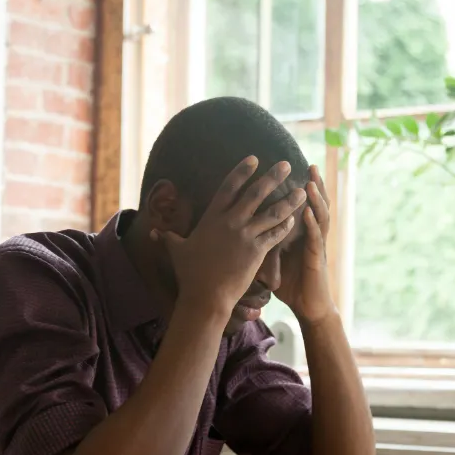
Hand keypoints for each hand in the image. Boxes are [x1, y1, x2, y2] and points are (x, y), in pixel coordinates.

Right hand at [152, 157, 306, 320]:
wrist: (205, 296)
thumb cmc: (190, 274)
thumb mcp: (176, 251)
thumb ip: (166, 237)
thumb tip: (151, 231)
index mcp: (212, 218)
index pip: (229, 187)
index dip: (242, 171)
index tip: (254, 158)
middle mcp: (230, 222)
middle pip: (256, 193)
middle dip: (273, 177)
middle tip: (287, 164)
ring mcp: (245, 236)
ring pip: (272, 213)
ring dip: (289, 200)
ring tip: (303, 191)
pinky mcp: (257, 252)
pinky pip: (276, 234)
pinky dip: (286, 226)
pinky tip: (295, 219)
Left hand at [274, 165, 335, 325]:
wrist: (307, 307)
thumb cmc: (291, 284)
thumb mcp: (275, 259)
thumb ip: (264, 243)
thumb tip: (243, 234)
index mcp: (299, 234)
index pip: (300, 206)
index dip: (298, 188)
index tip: (294, 171)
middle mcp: (310, 235)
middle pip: (314, 205)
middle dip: (314, 185)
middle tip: (311, 165)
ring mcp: (315, 246)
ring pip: (319, 217)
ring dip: (316, 199)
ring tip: (311, 182)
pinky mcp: (316, 259)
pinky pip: (315, 239)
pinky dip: (312, 224)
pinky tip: (306, 213)